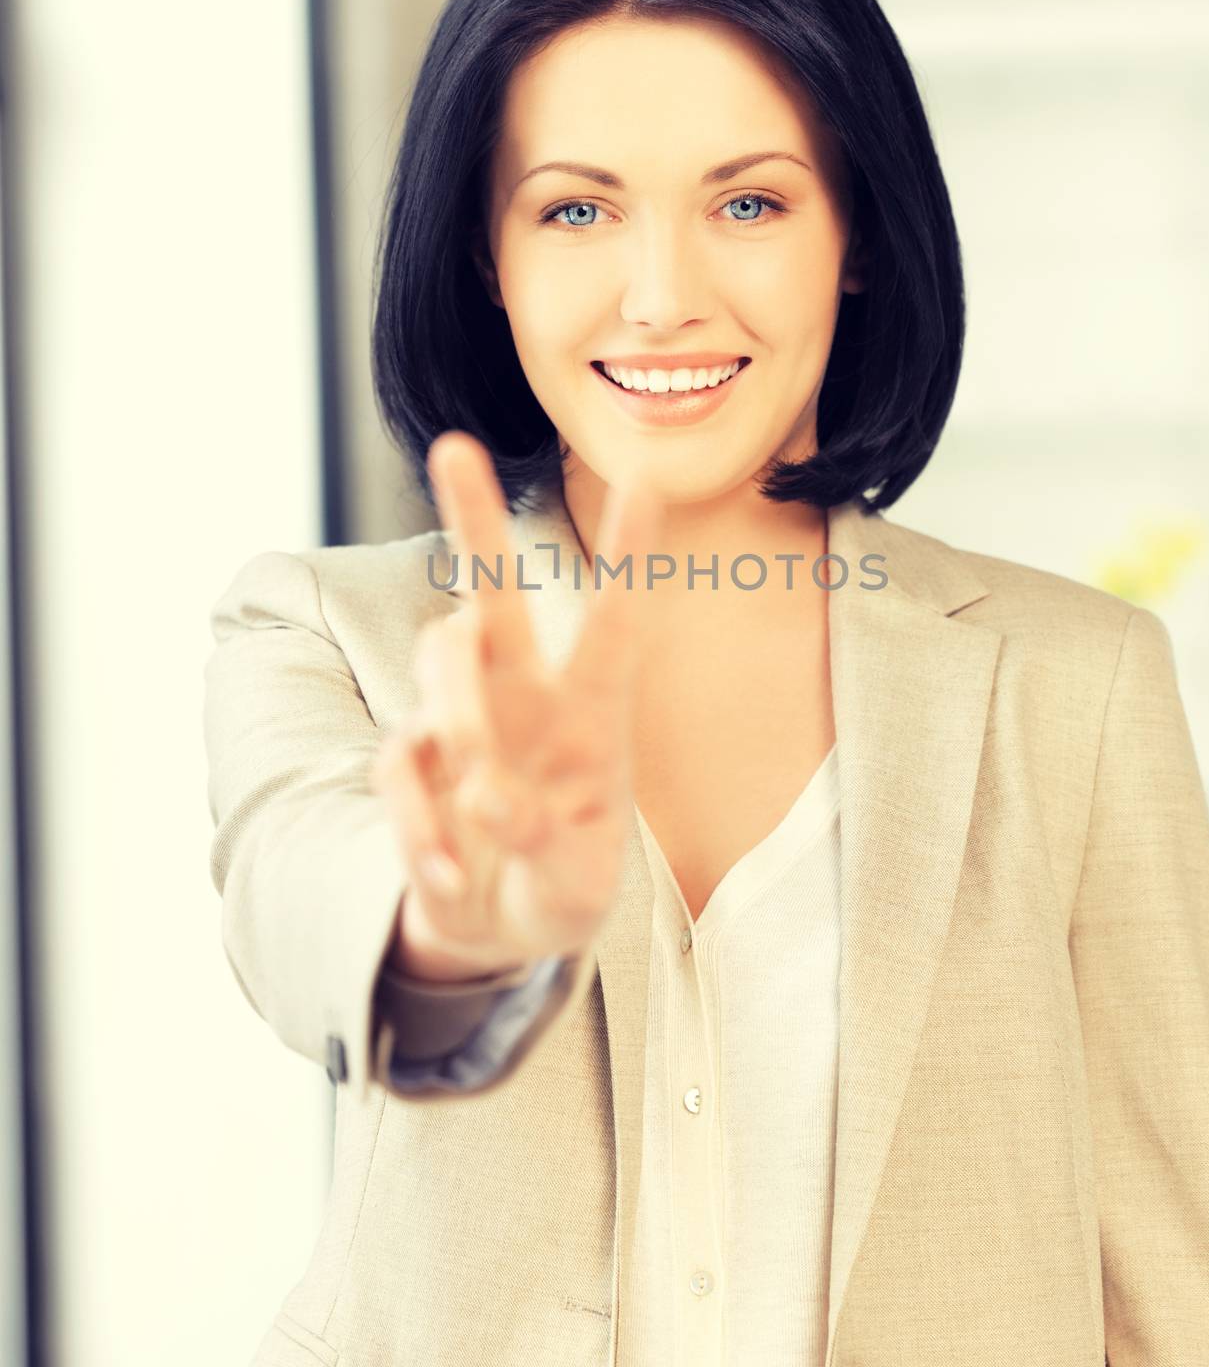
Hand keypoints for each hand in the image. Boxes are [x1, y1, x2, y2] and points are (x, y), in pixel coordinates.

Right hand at [373, 431, 661, 976]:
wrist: (496, 928)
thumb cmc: (558, 888)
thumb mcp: (575, 888)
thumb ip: (544, 840)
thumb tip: (490, 797)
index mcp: (590, 717)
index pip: (613, 625)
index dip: (628, 555)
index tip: (644, 478)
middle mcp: (523, 699)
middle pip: (494, 595)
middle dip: (474, 519)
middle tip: (453, 446)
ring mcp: (461, 721)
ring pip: (441, 657)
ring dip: (458, 721)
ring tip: (484, 811)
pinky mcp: (410, 757)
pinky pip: (397, 763)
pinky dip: (419, 825)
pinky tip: (450, 875)